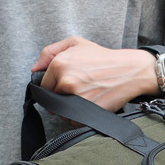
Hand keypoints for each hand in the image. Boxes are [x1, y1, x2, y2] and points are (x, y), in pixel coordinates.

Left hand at [32, 36, 156, 111]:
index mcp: (59, 64)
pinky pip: (73, 121)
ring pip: (61, 111)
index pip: (43, 85)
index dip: (52, 87)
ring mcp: (75, 97)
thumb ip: (50, 52)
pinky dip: (79, 117)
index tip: (63, 86)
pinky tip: (90, 104)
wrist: (129, 71)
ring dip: (68, 108)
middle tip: (77, 90)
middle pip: (51, 99)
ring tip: (85, 96)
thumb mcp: (76, 43)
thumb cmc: (103, 57)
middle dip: (60, 97)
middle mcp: (65, 81)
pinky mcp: (86, 111)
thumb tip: (34, 69)